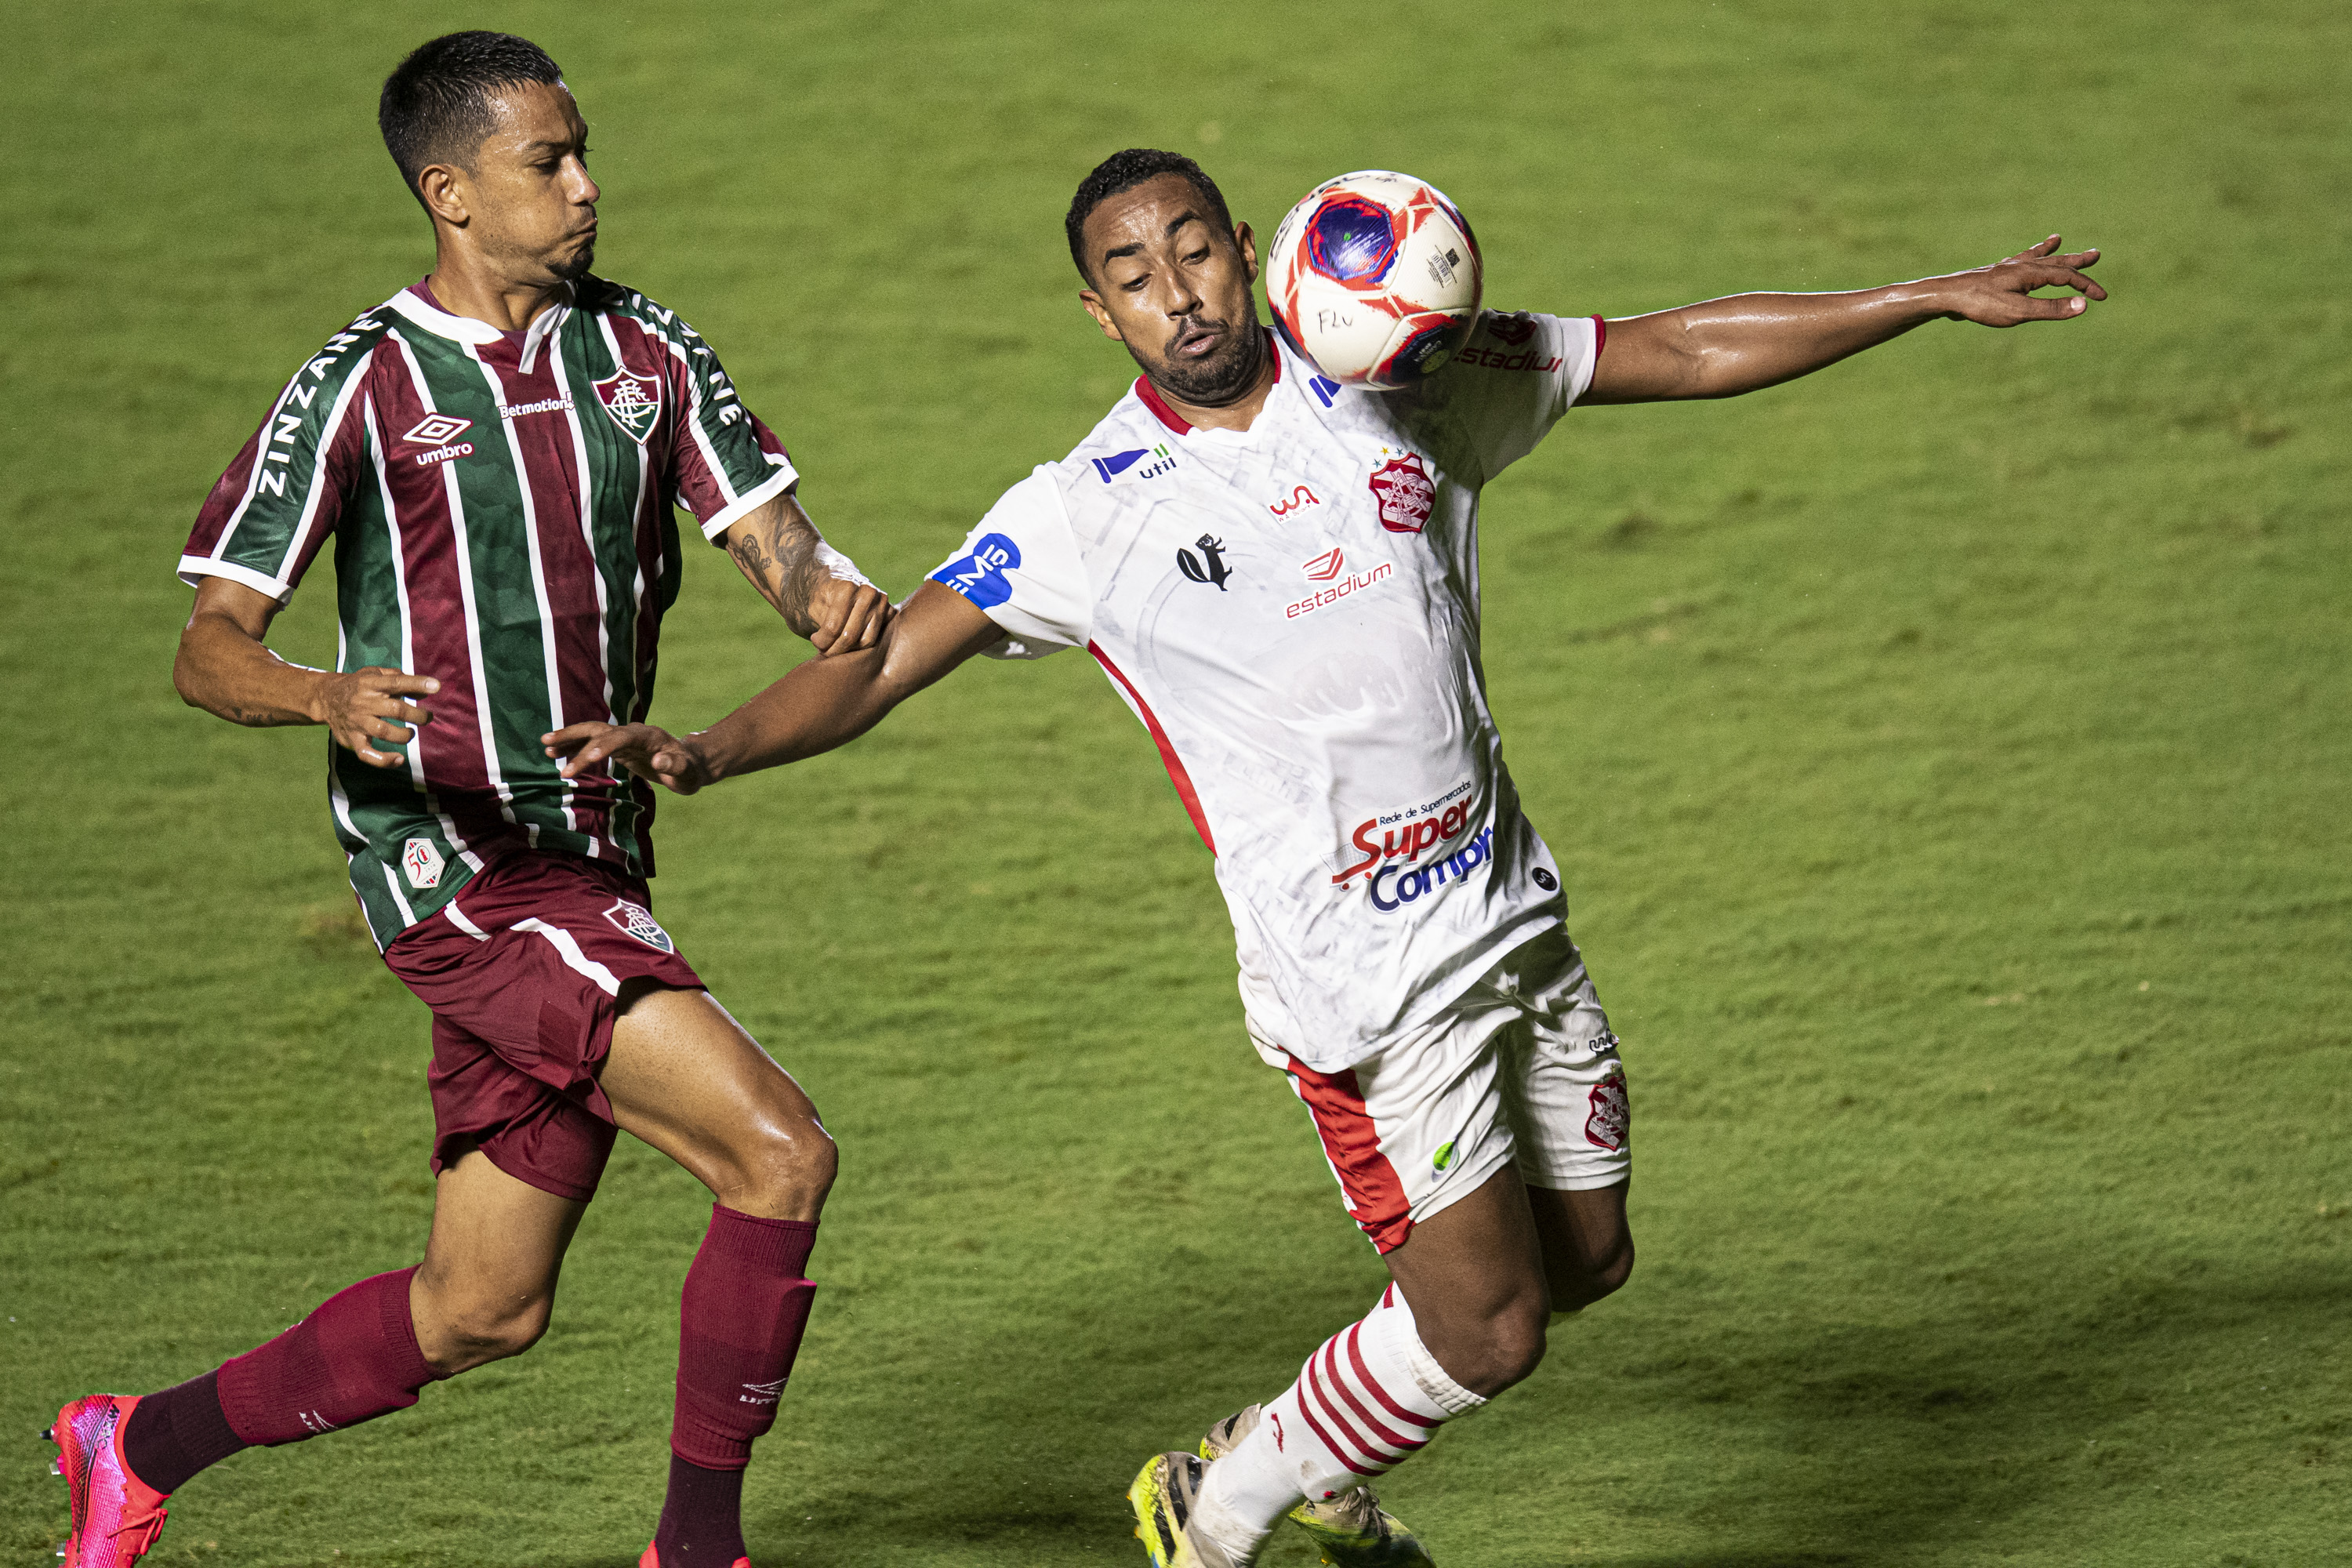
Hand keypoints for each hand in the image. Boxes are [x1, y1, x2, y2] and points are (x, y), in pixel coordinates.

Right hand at [320, 667, 437, 767]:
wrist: (325, 698)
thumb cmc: (358, 686)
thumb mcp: (375, 674)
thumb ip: (399, 678)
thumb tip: (426, 691)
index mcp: (371, 684)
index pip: (396, 682)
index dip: (417, 684)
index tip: (435, 687)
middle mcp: (364, 703)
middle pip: (395, 709)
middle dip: (416, 715)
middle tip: (426, 717)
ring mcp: (357, 722)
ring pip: (383, 732)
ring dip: (404, 735)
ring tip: (411, 734)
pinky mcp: (352, 740)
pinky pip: (367, 754)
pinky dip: (384, 760)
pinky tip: (399, 759)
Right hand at [542, 721, 710, 793]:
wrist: (690, 763)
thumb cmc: (690, 770)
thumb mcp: (687, 773)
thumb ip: (675, 766)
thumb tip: (659, 760)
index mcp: (649, 737)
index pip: (622, 737)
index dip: (604, 747)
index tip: (587, 759)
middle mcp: (633, 733)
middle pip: (599, 731)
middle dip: (575, 739)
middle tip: (549, 751)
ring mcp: (624, 738)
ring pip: (592, 733)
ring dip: (569, 738)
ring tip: (545, 747)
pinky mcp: (618, 746)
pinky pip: (592, 743)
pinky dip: (575, 747)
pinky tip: (556, 754)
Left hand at [808, 571, 892, 654]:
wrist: (841, 579)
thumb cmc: (825, 595)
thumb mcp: (815, 606)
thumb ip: (823, 626)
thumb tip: (828, 647)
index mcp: (846, 588)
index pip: (833, 627)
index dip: (821, 641)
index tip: (815, 641)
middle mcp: (868, 592)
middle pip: (850, 637)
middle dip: (834, 650)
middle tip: (825, 651)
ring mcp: (882, 602)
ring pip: (866, 641)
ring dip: (849, 650)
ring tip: (836, 647)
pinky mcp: (891, 611)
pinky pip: (878, 638)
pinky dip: (863, 645)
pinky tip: (851, 642)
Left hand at [1933, 236, 2106, 326]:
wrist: (1946, 296)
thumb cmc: (1981, 305)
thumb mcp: (2019, 311)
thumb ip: (2051, 309)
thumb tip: (2083, 305)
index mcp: (2031, 273)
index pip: (2067, 278)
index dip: (2087, 287)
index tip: (2102, 297)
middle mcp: (2021, 266)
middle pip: (2056, 261)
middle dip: (2077, 261)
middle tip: (2096, 254)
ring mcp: (2006, 269)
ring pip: (2035, 258)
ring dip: (2051, 251)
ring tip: (2058, 239)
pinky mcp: (1993, 275)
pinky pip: (2015, 261)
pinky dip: (2025, 257)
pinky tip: (2020, 259)